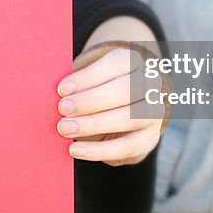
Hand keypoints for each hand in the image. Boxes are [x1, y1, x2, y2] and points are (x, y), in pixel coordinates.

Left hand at [56, 45, 165, 166]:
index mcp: (133, 62)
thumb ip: (78, 84)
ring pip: (129, 118)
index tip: (62, 89)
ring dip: (93, 124)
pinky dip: (98, 150)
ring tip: (65, 128)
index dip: (88, 77)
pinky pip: (126, 147)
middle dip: (91, 100)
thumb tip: (58, 95)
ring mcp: (154, 112)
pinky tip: (75, 150)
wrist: (123, 112)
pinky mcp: (149, 139)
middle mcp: (150, 85)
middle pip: (126, 90)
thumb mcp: (91, 79)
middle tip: (63, 109)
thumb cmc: (98, 90)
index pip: (116, 63)